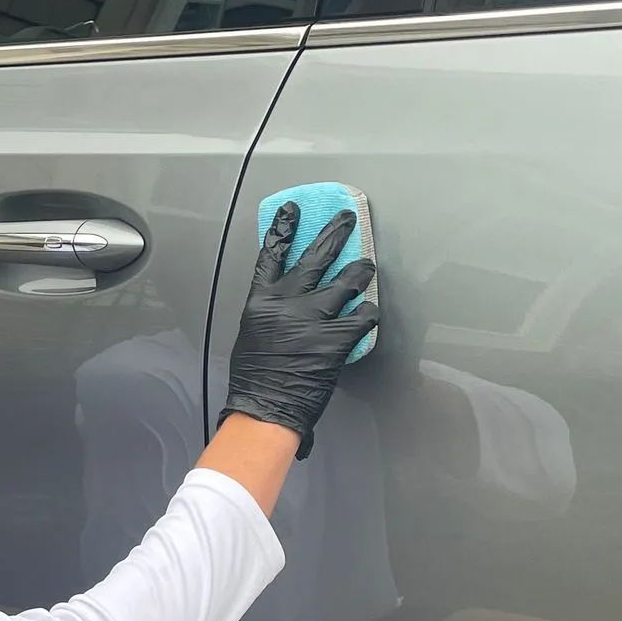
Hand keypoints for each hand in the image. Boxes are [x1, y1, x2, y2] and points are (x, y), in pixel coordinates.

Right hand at [223, 202, 382, 458]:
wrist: (265, 409)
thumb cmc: (255, 381)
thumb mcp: (252, 335)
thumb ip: (271, 313)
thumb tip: (288, 302)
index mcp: (261, 302)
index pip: (273, 255)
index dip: (283, 230)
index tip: (293, 212)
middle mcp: (287, 303)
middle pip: (315, 257)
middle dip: (335, 233)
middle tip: (347, 219)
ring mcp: (312, 319)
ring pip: (346, 280)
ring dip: (360, 270)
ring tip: (367, 264)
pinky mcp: (335, 339)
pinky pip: (362, 316)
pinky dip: (368, 313)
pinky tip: (369, 312)